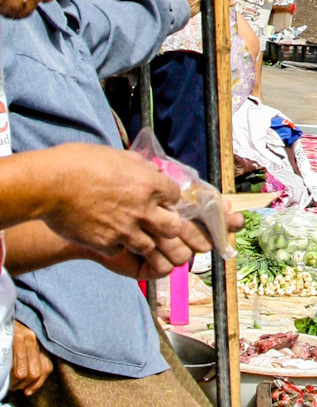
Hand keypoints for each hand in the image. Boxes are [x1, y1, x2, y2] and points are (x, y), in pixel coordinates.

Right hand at [10, 321, 50, 395]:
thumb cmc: (10, 330)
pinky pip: (15, 367)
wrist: (3, 312)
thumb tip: (31, 382)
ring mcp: (26, 338)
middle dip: (24, 385)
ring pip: (24, 373)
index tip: (28, 392)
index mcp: (39, 341)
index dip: (38, 384)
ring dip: (14, 383)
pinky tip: (4, 376)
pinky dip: (9, 376)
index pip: (46, 368)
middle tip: (14, 387)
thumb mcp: (23, 341)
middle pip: (36, 373)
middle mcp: (35, 339)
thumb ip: (29, 356)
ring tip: (7, 383)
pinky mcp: (16, 338)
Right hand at [41, 144, 196, 269]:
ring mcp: (125, 230)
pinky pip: (121, 251)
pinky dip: (117, 245)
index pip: (176, 197)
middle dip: (167, 224)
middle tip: (155, 220)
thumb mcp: (118, 155)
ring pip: (150, 246)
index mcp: (149, 184)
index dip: (168, 198)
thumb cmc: (80, 163)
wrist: (50, 185)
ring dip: (144, 239)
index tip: (160, 199)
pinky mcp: (106, 244)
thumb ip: (140, 166)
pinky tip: (109, 236)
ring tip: (131, 231)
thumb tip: (151, 170)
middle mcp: (143, 210)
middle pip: (173, 228)